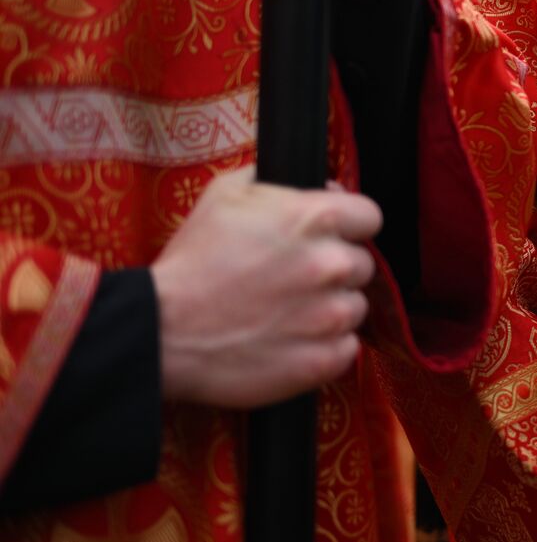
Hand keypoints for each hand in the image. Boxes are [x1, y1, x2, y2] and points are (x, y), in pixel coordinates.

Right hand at [152, 168, 382, 408]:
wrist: (162, 329)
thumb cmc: (192, 260)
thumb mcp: (226, 195)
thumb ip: (277, 181)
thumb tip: (321, 185)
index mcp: (315, 219)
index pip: (370, 216)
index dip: (350, 226)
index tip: (331, 238)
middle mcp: (331, 265)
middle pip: (362, 264)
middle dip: (335, 270)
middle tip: (295, 280)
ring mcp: (330, 316)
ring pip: (356, 308)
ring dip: (330, 310)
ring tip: (288, 313)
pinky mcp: (324, 359)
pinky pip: (347, 348)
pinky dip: (326, 347)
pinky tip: (291, 341)